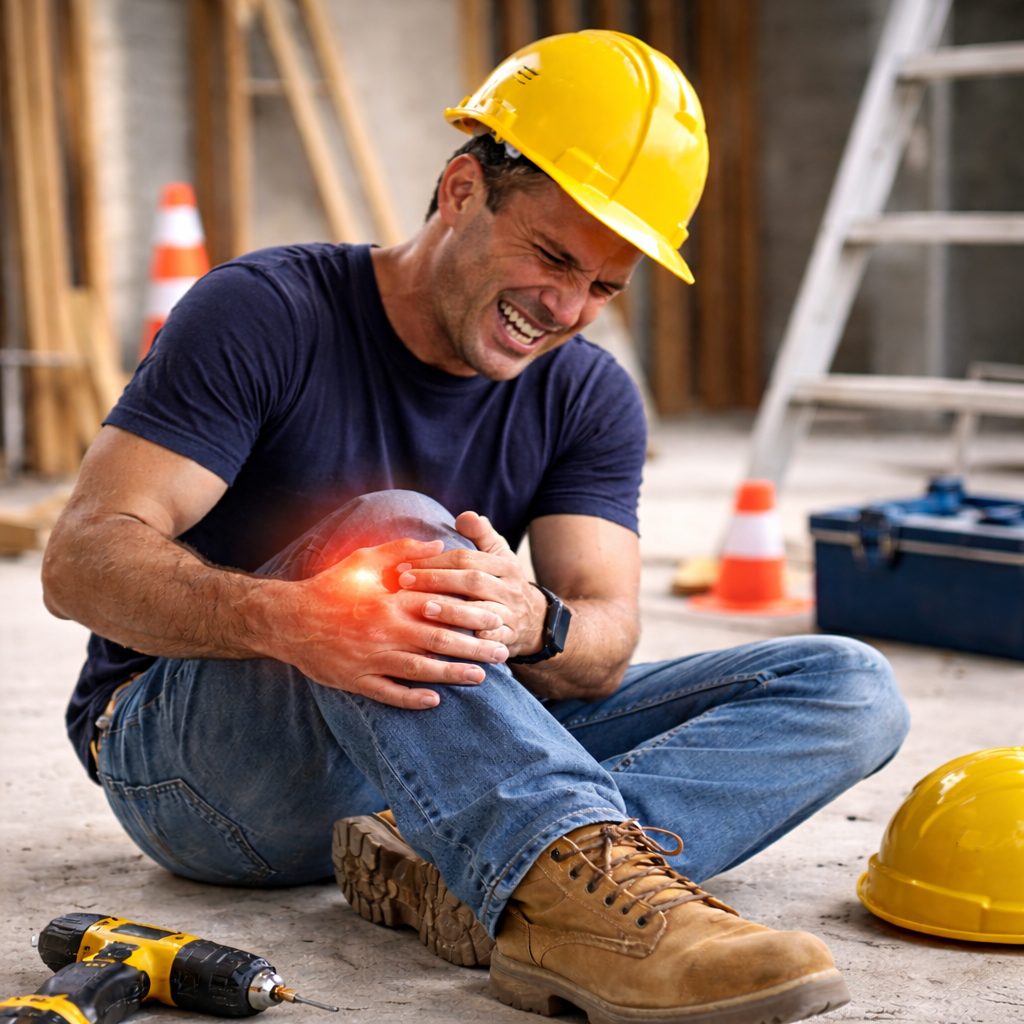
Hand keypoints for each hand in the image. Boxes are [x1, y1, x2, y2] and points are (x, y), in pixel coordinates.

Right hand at [270, 537, 509, 709]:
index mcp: (390, 600)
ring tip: (480, 677)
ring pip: (420, 670)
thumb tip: (439, 544)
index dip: (472, 613)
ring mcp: (370, 658)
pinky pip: (388, 693)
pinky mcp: (355, 679)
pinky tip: (434, 700)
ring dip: (452, 675)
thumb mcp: (365, 559)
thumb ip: (403, 551)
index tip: (497, 617)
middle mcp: (384, 630)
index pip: (441, 607)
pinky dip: (412, 699)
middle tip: (501, 651)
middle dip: (474, 647)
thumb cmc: (330, 586)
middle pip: (439, 641)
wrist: (287, 619)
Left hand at [395, 512, 545, 658]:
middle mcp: (509, 588)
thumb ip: (482, 534)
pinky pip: (494, 640)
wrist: (537, 621)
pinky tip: (454, 639)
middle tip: (406, 582)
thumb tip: (465, 515)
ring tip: (424, 609)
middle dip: (438, 580)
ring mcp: (511, 615)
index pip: (467, 558)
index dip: (436, 560)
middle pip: (473, 582)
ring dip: (453, 611)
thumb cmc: (505, 583)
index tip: (406, 563)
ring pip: (483, 612)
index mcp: (505, 565)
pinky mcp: (510, 638)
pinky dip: (477, 640)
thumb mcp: (500, 555)